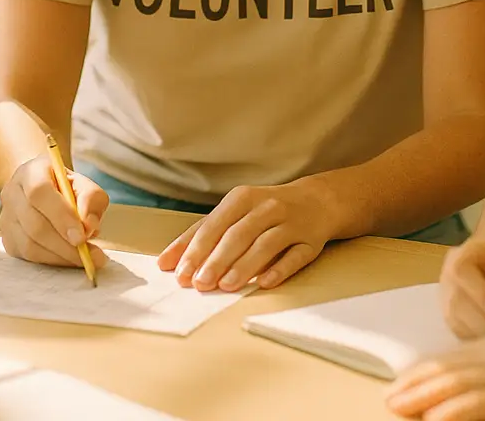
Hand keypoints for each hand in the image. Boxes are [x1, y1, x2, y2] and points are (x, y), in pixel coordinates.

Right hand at [0, 155, 109, 268]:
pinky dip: (53, 261)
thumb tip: (88, 227)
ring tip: (85, 258)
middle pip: (34, 224)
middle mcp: (12, 194)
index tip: (82, 237)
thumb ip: (90, 199)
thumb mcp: (84, 185)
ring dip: (61, 256)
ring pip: (29, 244)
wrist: (41, 191)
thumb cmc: (66, 188)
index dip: (61, 216)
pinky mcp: (7, 240)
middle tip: (91, 255)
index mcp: (31, 172)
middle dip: (65, 245)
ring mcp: (6, 218)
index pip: (39, 192)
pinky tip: (69, 259)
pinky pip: (28, 256)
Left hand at [156, 178, 340, 291]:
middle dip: (216, 260)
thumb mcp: (234, 212)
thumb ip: (202, 234)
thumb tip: (167, 262)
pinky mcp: (311, 241)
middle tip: (199, 284)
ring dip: (244, 266)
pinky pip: (296, 256)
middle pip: (238, 234)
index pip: (214, 224)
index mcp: (242, 198)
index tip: (179, 273)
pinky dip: (280, 269)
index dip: (195, 249)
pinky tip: (264, 283)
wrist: (317, 200)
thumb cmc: (264, 210)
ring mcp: (291, 223)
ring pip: (266, 245)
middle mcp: (267, 207)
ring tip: (226, 286)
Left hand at [386, 334, 484, 419]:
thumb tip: (474, 379)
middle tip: (390, 397)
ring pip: (456, 384)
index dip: (425, 370)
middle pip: (448, 368)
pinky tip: (435, 418)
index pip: (454, 356)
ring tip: (400, 408)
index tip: (404, 382)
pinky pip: (480, 404)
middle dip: (414, 384)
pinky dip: (453, 410)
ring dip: (423, 398)